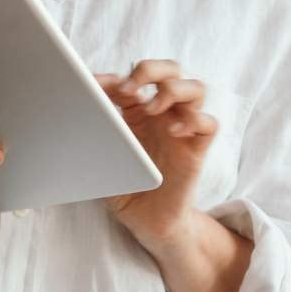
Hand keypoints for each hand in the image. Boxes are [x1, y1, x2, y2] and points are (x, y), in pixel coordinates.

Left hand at [97, 60, 217, 247]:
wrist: (145, 221)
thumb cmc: (123, 187)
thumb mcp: (101, 155)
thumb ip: (94, 130)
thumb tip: (81, 105)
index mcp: (138, 112)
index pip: (137, 78)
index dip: (118, 76)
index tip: (97, 85)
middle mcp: (163, 115)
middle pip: (171, 71)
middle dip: (151, 70)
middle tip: (129, 86)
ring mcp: (182, 130)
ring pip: (196, 89)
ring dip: (173, 90)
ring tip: (151, 108)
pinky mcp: (196, 150)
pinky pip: (209, 124)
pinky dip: (194, 121)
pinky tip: (173, 131)